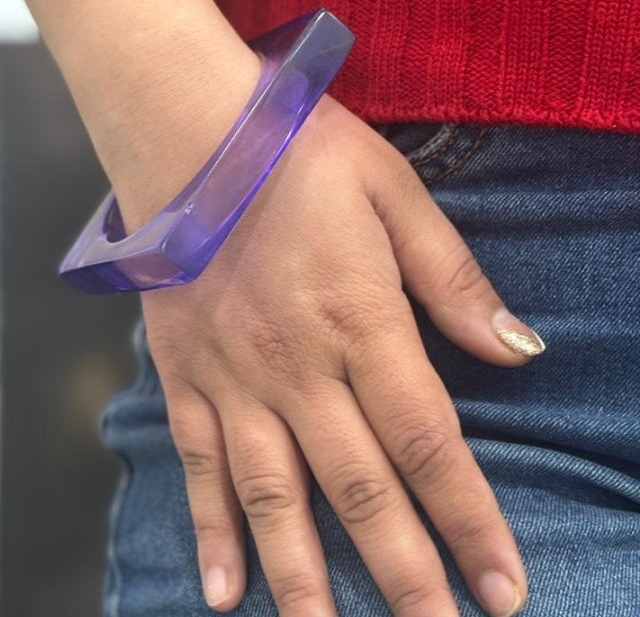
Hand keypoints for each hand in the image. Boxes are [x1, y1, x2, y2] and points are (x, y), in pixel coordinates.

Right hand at [141, 97, 542, 616]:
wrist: (188, 130)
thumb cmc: (297, 153)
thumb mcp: (394, 193)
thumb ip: (451, 277)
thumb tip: (515, 351)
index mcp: (361, 322)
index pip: (429, 444)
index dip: (470, 522)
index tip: (503, 591)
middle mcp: (298, 367)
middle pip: (361, 490)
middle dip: (405, 576)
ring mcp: (234, 377)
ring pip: (276, 496)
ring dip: (307, 580)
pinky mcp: (185, 372)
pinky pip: (199, 463)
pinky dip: (214, 530)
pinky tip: (226, 593)